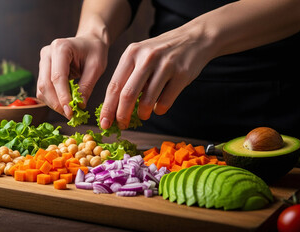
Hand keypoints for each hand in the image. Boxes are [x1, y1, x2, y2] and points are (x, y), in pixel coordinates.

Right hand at [37, 35, 108, 118]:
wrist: (89, 41)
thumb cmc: (95, 51)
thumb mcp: (96, 67)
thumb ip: (87, 86)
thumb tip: (79, 106)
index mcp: (61, 48)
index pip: (57, 77)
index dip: (62, 96)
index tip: (70, 112)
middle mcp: (47, 53)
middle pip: (45, 84)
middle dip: (57, 103)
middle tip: (71, 116)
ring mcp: (43, 61)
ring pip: (42, 89)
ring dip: (54, 104)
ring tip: (69, 112)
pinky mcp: (43, 70)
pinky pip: (43, 89)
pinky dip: (52, 100)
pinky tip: (64, 105)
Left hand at [99, 25, 214, 129]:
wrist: (194, 38)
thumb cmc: (162, 52)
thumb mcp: (141, 56)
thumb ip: (128, 76)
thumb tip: (114, 107)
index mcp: (131, 53)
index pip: (114, 85)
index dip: (108, 108)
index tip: (104, 123)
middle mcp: (146, 58)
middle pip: (127, 95)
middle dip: (121, 115)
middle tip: (122, 125)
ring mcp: (165, 65)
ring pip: (146, 101)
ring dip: (142, 114)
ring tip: (143, 115)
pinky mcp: (181, 74)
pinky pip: (165, 101)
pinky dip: (159, 110)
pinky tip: (159, 107)